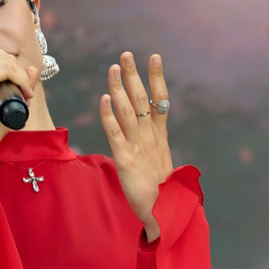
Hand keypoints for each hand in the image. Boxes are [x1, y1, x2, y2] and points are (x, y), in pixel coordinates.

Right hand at [0, 47, 38, 172]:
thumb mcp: (10, 100)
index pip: (2, 58)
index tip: (27, 92)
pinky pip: (6, 69)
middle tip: (27, 95)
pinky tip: (24, 93)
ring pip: (7, 62)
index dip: (19, 72)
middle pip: (5, 57)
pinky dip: (20, 79)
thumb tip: (33, 68)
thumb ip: (21, 84)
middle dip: (22, 74)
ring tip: (26, 96)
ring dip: (23, 78)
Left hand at [97, 52, 173, 238]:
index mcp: (160, 137)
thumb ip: (153, 146)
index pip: (159, 100)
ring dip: (120, 88)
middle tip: (126, 54)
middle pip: (143, 99)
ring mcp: (138, 146)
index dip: (156, 78)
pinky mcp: (125, 159)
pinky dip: (109, 115)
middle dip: (134, 75)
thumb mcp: (158, 163)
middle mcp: (150, 137)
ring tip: (113, 68)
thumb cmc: (163, 193)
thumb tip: (150, 136)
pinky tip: (103, 99)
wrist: (165, 214)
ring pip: (128, 110)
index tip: (154, 57)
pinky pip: (115, 132)